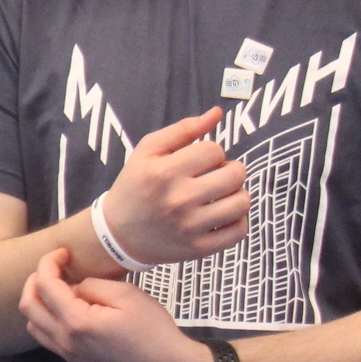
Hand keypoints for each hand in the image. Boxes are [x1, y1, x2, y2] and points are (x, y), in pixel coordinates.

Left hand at [19, 247, 214, 361]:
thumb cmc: (153, 329)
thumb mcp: (127, 295)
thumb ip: (93, 286)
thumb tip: (73, 287)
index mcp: (76, 322)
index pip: (45, 286)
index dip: (48, 263)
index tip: (63, 253)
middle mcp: (64, 340)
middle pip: (28, 306)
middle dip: (35, 281)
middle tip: (55, 268)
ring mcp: (67, 354)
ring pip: (33, 324)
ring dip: (39, 302)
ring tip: (61, 288)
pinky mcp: (75, 361)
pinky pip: (46, 338)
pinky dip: (46, 319)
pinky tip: (67, 309)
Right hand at [98, 110, 249, 270]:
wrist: (117, 235)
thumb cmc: (135, 188)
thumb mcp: (146, 153)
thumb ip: (182, 130)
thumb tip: (217, 113)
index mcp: (164, 172)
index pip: (214, 150)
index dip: (210, 152)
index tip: (198, 163)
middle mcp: (178, 199)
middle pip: (235, 174)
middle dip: (228, 170)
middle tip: (213, 178)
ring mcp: (190, 226)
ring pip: (242, 202)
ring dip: (236, 195)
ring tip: (220, 196)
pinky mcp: (199, 248)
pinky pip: (240, 231)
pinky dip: (237, 221)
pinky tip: (221, 216)